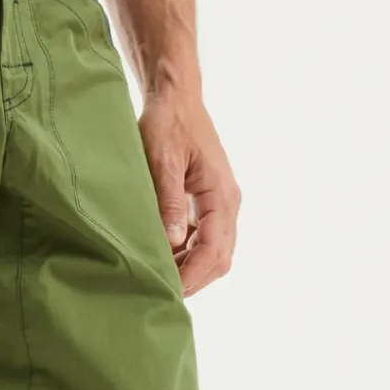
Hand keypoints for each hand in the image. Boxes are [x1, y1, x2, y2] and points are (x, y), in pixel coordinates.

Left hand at [139, 92, 240, 295]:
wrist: (176, 99)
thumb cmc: (167, 124)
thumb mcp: (161, 161)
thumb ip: (168, 202)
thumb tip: (171, 242)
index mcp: (221, 195)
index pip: (213, 250)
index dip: (192, 275)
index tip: (168, 289)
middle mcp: (229, 203)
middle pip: (220, 258)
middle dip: (194, 278)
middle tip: (161, 290)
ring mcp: (222, 203)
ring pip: (215, 251)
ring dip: (191, 268)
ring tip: (160, 275)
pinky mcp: (211, 201)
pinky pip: (206, 238)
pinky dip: (189, 253)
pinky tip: (165, 255)